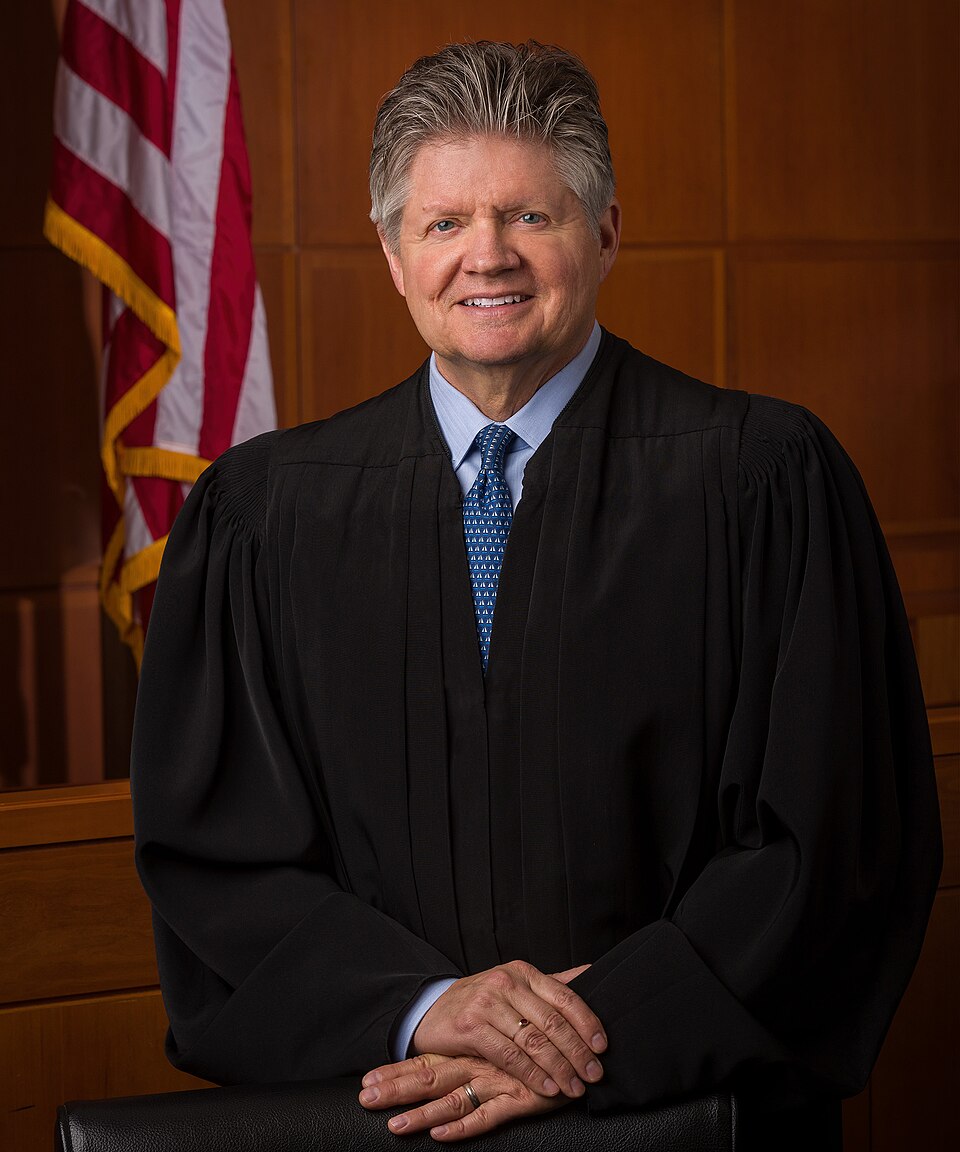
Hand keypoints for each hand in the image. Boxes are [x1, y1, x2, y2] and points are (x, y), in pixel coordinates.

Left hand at [359, 1052, 567, 1140]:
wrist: (588, 1045)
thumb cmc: (548, 1044)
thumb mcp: (514, 1042)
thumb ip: (491, 1045)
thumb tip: (456, 1052)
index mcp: (474, 1048)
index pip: (429, 1059)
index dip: (398, 1070)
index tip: (364, 1080)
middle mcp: (480, 1062)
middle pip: (431, 1075)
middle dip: (396, 1089)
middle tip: (364, 1098)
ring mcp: (498, 1080)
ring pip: (452, 1097)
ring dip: (421, 1115)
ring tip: (393, 1128)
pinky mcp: (520, 1099)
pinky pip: (487, 1115)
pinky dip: (463, 1127)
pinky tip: (441, 1135)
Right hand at [411, 959, 604, 1098]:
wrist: (431, 1011)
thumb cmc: (481, 1002)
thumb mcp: (515, 986)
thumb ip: (551, 985)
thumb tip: (592, 974)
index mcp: (523, 972)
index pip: (564, 996)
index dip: (587, 1022)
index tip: (602, 1047)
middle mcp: (507, 983)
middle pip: (552, 1021)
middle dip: (577, 1051)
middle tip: (594, 1074)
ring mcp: (488, 1004)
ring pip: (533, 1040)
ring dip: (559, 1068)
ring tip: (575, 1087)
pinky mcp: (471, 1027)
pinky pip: (509, 1055)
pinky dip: (532, 1074)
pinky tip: (547, 1087)